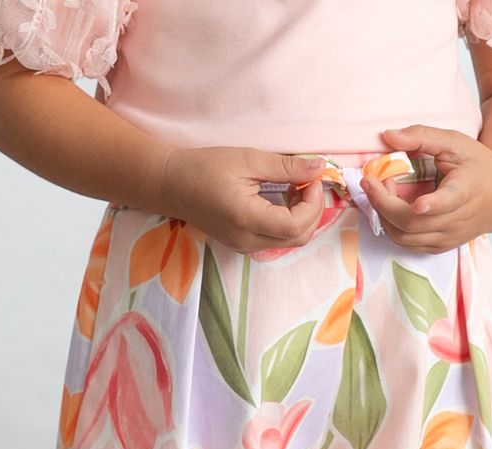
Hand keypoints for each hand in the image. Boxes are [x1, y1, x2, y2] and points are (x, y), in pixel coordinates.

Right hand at [159, 145, 326, 253]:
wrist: (172, 185)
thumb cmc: (205, 167)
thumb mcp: (248, 159)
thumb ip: (286, 167)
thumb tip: (319, 167)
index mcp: (246, 219)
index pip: (296, 225)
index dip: (313, 203)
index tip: (310, 178)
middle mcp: (247, 241)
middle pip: (298, 237)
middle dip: (313, 210)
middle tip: (307, 182)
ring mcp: (245, 247)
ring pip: (291, 242)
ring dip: (303, 217)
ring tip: (295, 189)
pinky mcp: (243, 246)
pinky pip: (277, 240)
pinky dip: (289, 222)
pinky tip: (284, 200)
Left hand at [360, 125, 491, 253]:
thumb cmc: (477, 165)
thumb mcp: (454, 142)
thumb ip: (421, 136)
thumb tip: (387, 136)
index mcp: (466, 190)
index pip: (449, 202)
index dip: (433, 204)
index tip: (420, 204)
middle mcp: (457, 220)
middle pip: (413, 222)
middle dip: (383, 203)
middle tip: (371, 181)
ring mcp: (448, 237)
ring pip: (405, 237)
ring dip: (384, 214)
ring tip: (382, 190)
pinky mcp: (439, 247)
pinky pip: (406, 242)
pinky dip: (391, 225)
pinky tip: (390, 205)